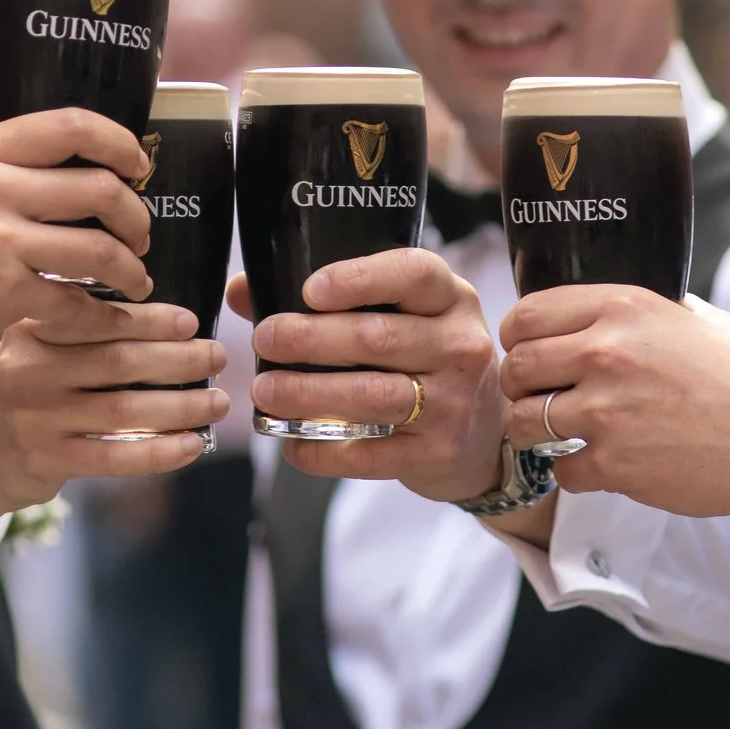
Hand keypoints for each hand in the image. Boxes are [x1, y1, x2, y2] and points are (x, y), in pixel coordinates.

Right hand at [0, 108, 156, 420]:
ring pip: (101, 247)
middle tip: (140, 237)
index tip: (139, 166)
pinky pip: (77, 300)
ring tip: (135, 280)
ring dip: (131, 267)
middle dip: (136, 216)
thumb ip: (0, 169)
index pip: (73, 125)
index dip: (122, 143)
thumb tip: (76, 164)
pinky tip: (100, 315)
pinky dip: (99, 312)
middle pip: (101, 186)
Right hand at [0, 300, 225, 566]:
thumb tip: (170, 317)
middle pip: (118, 361)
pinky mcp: (47, 460)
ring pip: (124, 410)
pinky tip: (191, 444)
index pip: (99, 318)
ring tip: (218, 402)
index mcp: (31, 329)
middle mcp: (30, 369)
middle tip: (218, 356)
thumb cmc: (24, 391)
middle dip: (178, 359)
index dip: (150, 318)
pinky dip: (159, 452)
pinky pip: (115, 457)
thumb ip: (83, 327)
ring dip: (181, 406)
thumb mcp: (36, 345)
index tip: (191, 321)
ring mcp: (38, 418)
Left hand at [228, 249, 505, 503]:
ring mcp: (454, 403)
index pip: (414, 274)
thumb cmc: (426, 360)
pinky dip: (324, 451)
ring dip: (309, 394)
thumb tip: (243, 288)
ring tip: (263, 392)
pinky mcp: (437, 452)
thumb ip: (330, 299)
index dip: (359, 279)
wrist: (485, 437)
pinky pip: (372, 454)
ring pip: (372, 395)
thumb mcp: (403, 316)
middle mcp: (460, 346)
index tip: (309, 289)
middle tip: (263, 339)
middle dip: (311, 338)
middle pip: (379, 337)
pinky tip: (291, 444)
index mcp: (451, 298)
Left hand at [498, 288, 729, 518]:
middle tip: (543, 397)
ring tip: (565, 433)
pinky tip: (604, 464)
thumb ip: (635, 314)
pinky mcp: (617, 464)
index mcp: (621, 306)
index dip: (520, 338)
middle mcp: (606, 352)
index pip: (526, 314)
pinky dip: (577, 473)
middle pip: (515, 368)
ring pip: (523, 423)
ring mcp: (607, 411)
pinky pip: (562, 471)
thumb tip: (594, 315)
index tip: (531, 353)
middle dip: (522, 387)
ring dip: (537, 432)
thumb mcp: (691, 317)